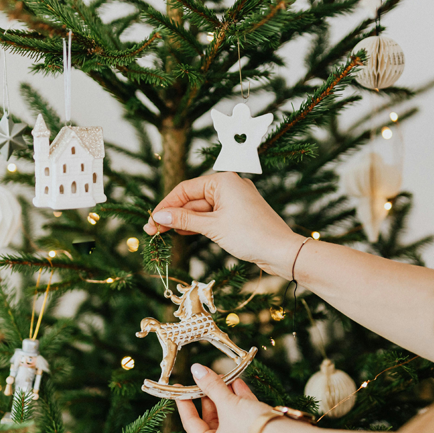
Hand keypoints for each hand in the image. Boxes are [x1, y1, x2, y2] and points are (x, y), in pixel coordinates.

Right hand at [143, 172, 303, 278]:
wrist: (282, 252)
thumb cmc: (251, 235)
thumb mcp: (212, 227)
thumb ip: (184, 220)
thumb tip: (159, 216)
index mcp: (223, 180)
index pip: (185, 189)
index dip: (166, 205)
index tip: (151, 221)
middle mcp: (229, 185)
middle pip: (192, 199)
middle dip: (172, 215)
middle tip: (152, 232)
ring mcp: (234, 200)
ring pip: (201, 209)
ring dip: (183, 221)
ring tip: (162, 235)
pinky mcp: (238, 214)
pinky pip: (212, 216)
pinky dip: (198, 224)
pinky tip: (183, 233)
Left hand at [176, 364, 272, 432]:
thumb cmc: (251, 428)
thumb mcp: (227, 403)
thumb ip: (211, 386)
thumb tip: (197, 370)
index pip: (191, 424)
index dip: (185, 404)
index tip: (180, 388)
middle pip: (212, 418)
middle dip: (210, 396)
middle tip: (206, 378)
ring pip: (229, 415)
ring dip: (226, 395)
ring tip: (222, 377)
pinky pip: (244, 416)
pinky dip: (240, 399)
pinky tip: (238, 383)